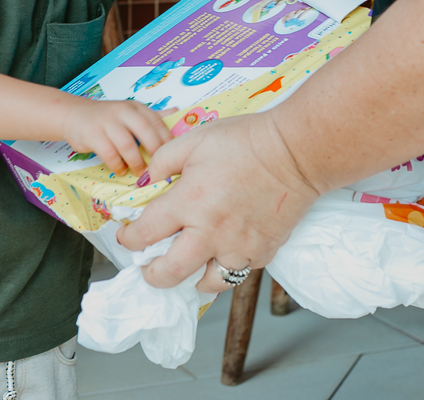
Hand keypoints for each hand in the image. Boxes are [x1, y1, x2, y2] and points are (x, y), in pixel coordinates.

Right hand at [63, 99, 172, 176]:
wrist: (73, 114)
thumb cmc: (105, 117)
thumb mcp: (130, 112)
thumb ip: (152, 116)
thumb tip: (177, 111)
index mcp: (135, 107)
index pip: (158, 123)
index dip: (167, 141)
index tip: (172, 156)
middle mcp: (123, 112)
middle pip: (145, 132)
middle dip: (154, 153)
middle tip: (158, 168)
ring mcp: (107, 122)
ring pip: (127, 145)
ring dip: (136, 162)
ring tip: (139, 172)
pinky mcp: (93, 135)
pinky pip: (109, 154)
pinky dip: (117, 165)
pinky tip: (120, 170)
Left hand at [115, 110, 318, 292]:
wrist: (296, 152)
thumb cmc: (246, 141)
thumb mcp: (194, 140)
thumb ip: (163, 161)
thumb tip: (147, 181)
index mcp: (189, 201)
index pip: (146, 233)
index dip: (129, 239)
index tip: (127, 236)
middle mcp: (211, 232)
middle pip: (170, 273)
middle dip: (151, 274)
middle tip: (148, 268)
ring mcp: (239, 246)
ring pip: (206, 283)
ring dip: (190, 277)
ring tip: (186, 265)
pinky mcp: (263, 253)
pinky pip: (236, 272)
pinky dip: (223, 267)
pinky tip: (219, 253)